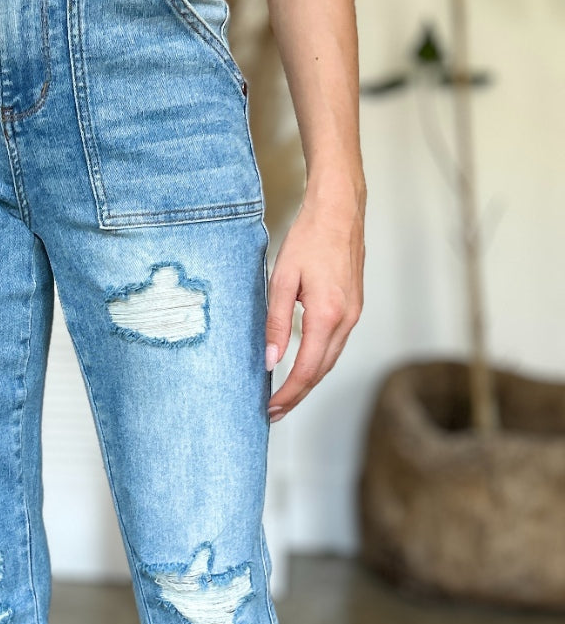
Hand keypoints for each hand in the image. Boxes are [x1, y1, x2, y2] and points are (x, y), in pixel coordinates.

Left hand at [265, 181, 364, 420]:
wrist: (339, 210)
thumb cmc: (309, 238)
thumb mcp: (282, 280)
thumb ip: (276, 322)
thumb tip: (271, 360)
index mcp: (327, 315)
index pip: (306, 369)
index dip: (288, 394)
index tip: (270, 409)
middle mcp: (346, 320)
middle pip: (320, 371)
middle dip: (297, 395)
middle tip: (273, 412)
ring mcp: (354, 314)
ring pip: (330, 360)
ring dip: (308, 381)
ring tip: (285, 397)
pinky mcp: (354, 307)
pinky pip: (336, 345)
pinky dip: (318, 362)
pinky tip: (303, 367)